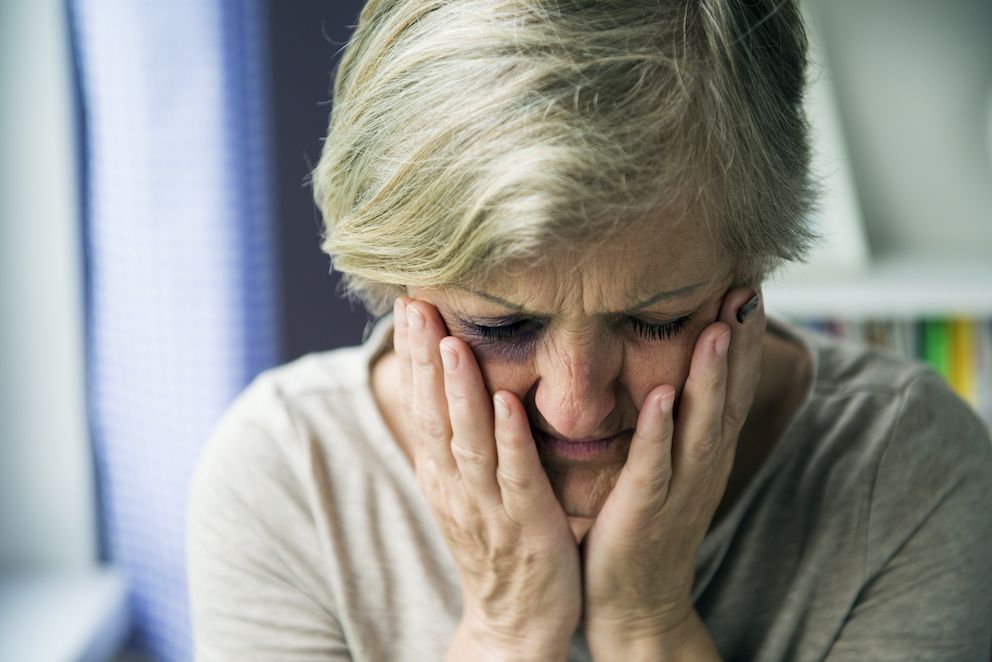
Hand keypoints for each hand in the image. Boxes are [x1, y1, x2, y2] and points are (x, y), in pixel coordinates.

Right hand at [393, 297, 580, 660]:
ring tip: (453, 343)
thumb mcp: (466, 489)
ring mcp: (488, 506)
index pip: (421, 403)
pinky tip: (509, 405)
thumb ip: (460, 441)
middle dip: (424, 358)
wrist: (514, 622)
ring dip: (460, 392)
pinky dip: (510, 441)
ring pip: (468, 440)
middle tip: (415, 304)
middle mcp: (455, 485)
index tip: (409, 305)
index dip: (414, 355)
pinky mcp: (526, 524)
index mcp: (441, 473)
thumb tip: (451, 386)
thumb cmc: (496, 545)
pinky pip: (516, 477)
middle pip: (434, 413)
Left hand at [581, 287, 764, 658]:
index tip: (749, 281)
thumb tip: (672, 367)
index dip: (744, 336)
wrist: (635, 603)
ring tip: (719, 327)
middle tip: (748, 287)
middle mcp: (703, 464)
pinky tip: (663, 397)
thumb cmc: (644, 524)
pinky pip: (656, 468)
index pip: (732, 384)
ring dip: (712, 378)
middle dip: (740, 342)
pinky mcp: (645, 512)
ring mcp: (679, 489)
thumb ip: (676, 420)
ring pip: (703, 426)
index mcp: (707, 450)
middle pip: (729, 396)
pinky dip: (661, 432)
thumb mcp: (669, 464)